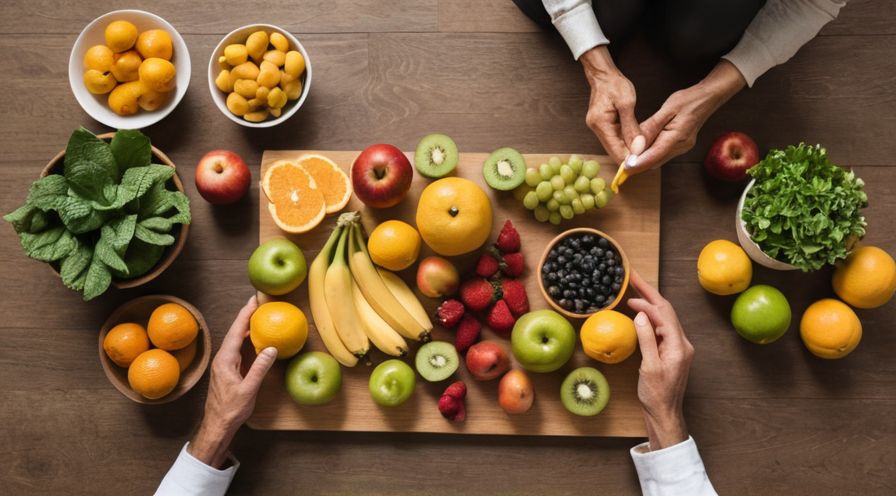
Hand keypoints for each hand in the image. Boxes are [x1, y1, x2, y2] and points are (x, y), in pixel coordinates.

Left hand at [188, 296, 277, 467]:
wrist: (217, 425)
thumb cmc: (231, 410)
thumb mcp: (248, 389)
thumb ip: (260, 368)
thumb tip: (271, 348)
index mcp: (226, 360)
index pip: (237, 332)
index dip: (245, 314)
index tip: (254, 300)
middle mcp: (223, 359)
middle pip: (235, 332)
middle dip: (246, 316)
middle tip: (258, 303)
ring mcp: (224, 364)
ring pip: (236, 340)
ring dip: (247, 327)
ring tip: (259, 316)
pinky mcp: (228, 370)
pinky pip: (238, 349)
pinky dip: (247, 340)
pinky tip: (256, 339)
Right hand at [581, 46, 641, 164]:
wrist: (604, 75)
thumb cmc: (615, 85)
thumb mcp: (627, 103)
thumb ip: (631, 127)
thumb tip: (637, 148)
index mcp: (600, 123)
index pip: (615, 150)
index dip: (629, 160)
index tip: (644, 164)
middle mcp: (596, 128)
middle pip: (613, 151)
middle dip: (629, 157)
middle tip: (648, 161)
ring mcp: (597, 127)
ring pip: (614, 146)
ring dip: (628, 150)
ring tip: (644, 153)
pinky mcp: (601, 125)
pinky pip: (613, 138)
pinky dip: (624, 142)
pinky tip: (636, 143)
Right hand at [627, 271, 694, 450]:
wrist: (665, 414)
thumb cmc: (656, 394)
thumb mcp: (648, 367)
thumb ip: (646, 339)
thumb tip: (641, 315)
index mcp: (679, 345)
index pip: (664, 313)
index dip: (647, 298)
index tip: (631, 286)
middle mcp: (682, 343)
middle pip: (666, 311)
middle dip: (649, 294)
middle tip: (633, 278)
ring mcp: (678, 347)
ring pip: (665, 318)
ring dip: (649, 304)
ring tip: (633, 292)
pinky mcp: (671, 352)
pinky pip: (662, 328)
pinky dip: (650, 318)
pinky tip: (640, 314)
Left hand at [632, 60, 745, 171]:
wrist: (707, 98)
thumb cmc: (688, 100)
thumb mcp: (667, 110)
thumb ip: (651, 127)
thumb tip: (636, 143)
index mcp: (677, 138)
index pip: (653, 157)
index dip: (637, 164)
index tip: (624, 168)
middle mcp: (680, 147)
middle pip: (655, 161)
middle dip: (638, 164)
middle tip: (622, 161)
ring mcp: (682, 148)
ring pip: (658, 159)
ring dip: (644, 158)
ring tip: (629, 153)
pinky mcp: (681, 145)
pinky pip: (663, 153)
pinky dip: (651, 152)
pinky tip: (642, 145)